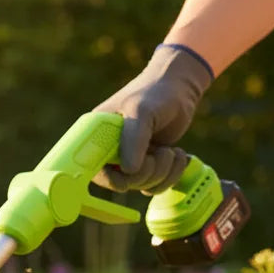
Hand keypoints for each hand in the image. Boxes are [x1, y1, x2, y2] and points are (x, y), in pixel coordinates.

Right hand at [93, 45, 212, 193]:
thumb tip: (128, 171)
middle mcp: (110, 154)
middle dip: (146, 171)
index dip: (110, 178)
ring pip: (141, 186)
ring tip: (170, 150)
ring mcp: (129, 162)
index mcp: (96, 139)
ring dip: (163, 171)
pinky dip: (172, 175)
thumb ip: (133, 140)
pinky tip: (177, 155)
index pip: (94, 172)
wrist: (179, 87)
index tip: (129, 170)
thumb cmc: (155, 92)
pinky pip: (156, 186)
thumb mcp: (141, 111)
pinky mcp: (147, 167)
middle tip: (159, 151)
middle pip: (121, 184)